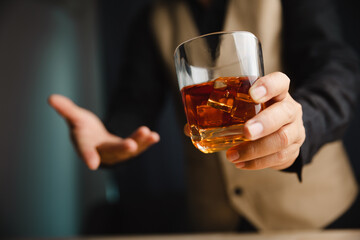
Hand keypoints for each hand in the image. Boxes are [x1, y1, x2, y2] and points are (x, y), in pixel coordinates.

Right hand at [48, 94, 159, 169]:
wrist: (96, 140)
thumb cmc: (84, 129)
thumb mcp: (75, 117)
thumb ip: (66, 109)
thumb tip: (51, 98)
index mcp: (85, 145)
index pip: (85, 151)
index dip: (88, 156)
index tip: (92, 164)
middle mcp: (102, 152)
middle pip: (112, 151)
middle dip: (121, 148)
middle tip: (131, 145)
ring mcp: (116, 153)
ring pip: (128, 150)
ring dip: (139, 143)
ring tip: (150, 134)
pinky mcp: (127, 150)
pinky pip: (138, 148)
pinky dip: (146, 142)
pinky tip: (155, 136)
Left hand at [184, 72, 304, 169]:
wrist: (284, 130)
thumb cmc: (258, 115)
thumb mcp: (245, 108)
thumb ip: (220, 114)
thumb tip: (189, 128)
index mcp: (277, 93)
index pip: (280, 82)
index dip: (269, 86)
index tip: (253, 94)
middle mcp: (289, 109)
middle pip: (284, 113)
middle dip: (264, 123)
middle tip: (246, 132)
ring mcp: (295, 130)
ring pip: (282, 139)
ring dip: (255, 149)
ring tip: (233, 155)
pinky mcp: (293, 149)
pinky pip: (279, 157)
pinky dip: (257, 162)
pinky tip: (241, 164)